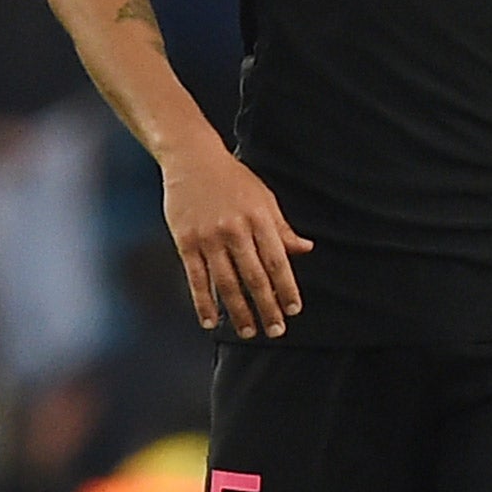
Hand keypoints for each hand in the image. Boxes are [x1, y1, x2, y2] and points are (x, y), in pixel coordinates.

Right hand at [160, 148, 312, 338]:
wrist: (193, 159)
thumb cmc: (234, 179)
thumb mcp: (265, 198)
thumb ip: (282, 228)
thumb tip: (306, 249)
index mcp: (259, 219)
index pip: (277, 262)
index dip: (286, 288)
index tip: (294, 310)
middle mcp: (235, 231)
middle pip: (254, 277)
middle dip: (267, 307)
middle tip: (276, 331)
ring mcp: (208, 238)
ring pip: (226, 283)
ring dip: (238, 311)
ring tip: (249, 331)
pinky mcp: (185, 242)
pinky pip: (196, 278)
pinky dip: (204, 302)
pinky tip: (211, 321)